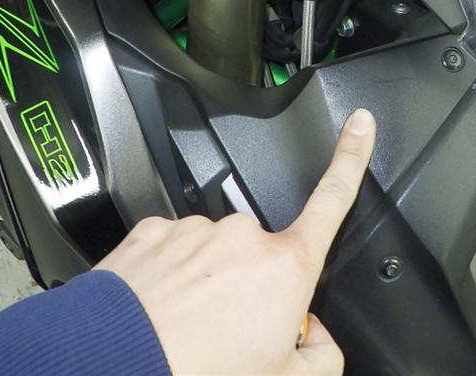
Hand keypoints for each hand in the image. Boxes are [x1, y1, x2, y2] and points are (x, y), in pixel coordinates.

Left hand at [97, 109, 376, 375]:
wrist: (115, 366)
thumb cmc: (197, 373)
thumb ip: (320, 358)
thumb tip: (318, 340)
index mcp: (286, 267)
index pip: (332, 200)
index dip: (352, 157)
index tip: (360, 124)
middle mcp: (243, 237)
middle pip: (261, 257)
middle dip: (251, 286)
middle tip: (227, 333)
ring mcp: (195, 230)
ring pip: (212, 256)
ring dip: (204, 285)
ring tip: (183, 330)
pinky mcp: (153, 233)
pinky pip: (171, 252)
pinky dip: (167, 279)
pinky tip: (157, 313)